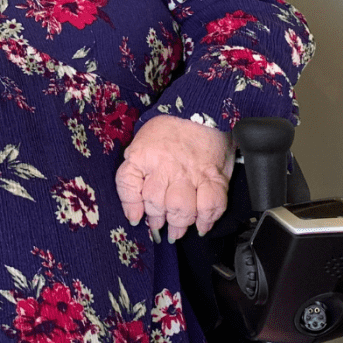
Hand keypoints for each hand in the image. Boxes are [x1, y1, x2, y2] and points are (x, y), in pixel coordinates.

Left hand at [114, 115, 233, 241]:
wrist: (200, 112)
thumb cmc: (167, 131)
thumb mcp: (141, 144)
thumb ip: (134, 173)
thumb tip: (134, 212)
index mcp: (143, 156)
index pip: (128, 185)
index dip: (131, 206)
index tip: (136, 218)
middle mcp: (165, 166)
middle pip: (156, 203)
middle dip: (157, 220)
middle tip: (160, 225)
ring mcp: (191, 173)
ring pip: (182, 209)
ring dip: (180, 224)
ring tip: (178, 230)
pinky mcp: (214, 178)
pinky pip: (211, 205)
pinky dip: (208, 219)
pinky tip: (202, 225)